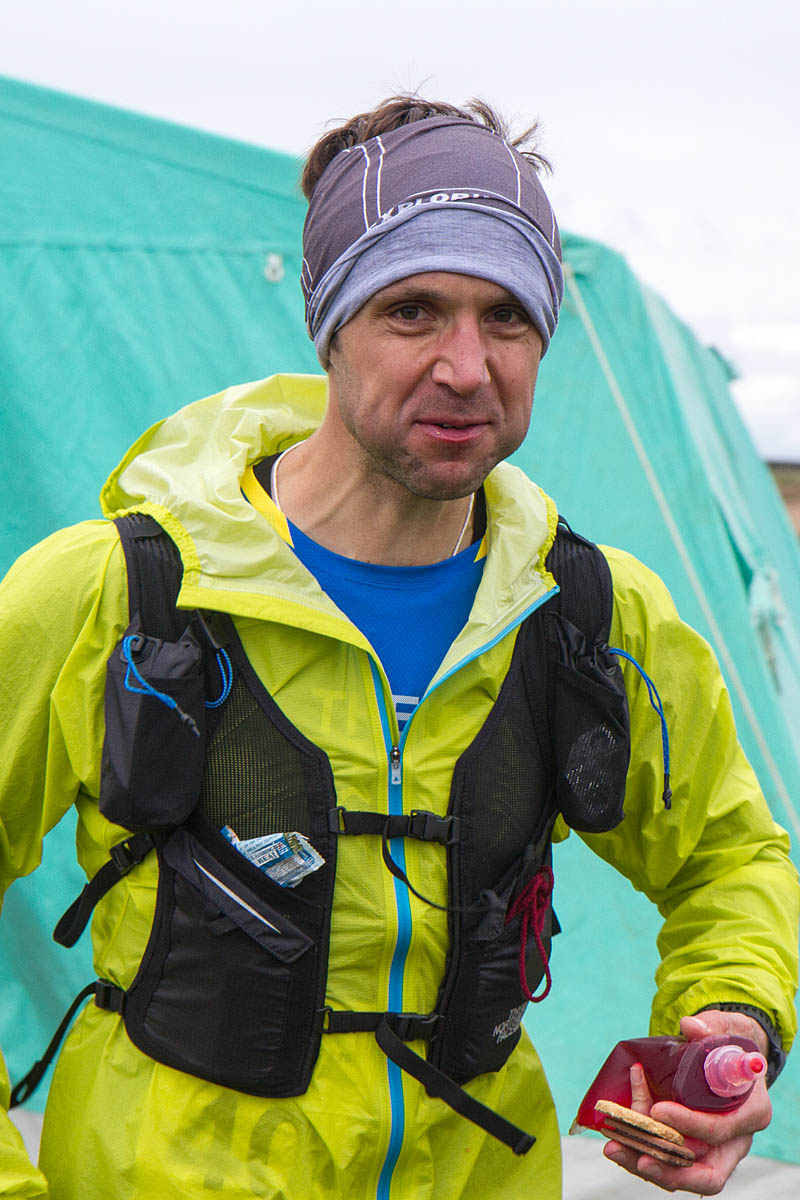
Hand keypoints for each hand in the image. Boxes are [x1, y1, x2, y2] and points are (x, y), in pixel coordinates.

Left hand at [603, 1011, 771, 1193]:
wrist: (730, 1057)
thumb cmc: (730, 1045)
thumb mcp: (727, 1028)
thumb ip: (712, 1026)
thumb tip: (690, 1026)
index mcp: (752, 1112)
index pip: (721, 1130)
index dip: (690, 1124)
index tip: (657, 1110)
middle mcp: (736, 1140)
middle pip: (709, 1173)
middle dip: (671, 1169)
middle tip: (639, 1156)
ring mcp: (716, 1149)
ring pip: (686, 1173)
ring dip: (650, 1166)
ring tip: (616, 1148)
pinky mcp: (694, 1149)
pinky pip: (670, 1162)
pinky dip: (644, 1155)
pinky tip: (618, 1143)